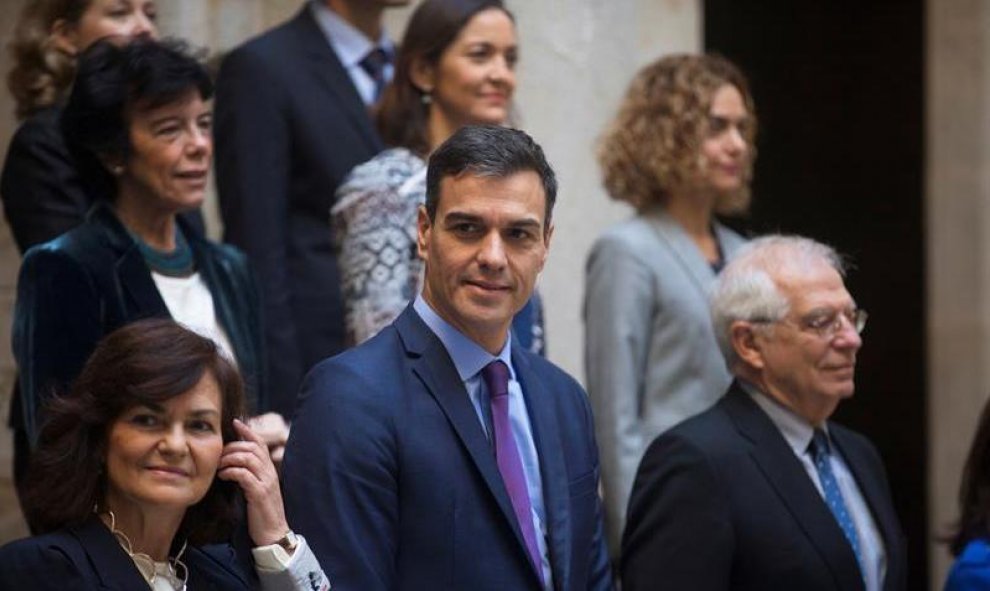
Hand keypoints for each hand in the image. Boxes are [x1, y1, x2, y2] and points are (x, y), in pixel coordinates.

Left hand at [217, 418, 289, 546]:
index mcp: (269, 470)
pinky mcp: (260, 494)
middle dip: (233, 446)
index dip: (248, 431)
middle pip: (253, 448)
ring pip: (249, 458)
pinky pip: (244, 475)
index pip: (260, 443)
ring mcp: (266, 482)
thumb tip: (233, 464)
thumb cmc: (261, 513)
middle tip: (219, 453)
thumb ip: (249, 475)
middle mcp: (270, 473)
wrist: (273, 533)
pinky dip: (231, 472)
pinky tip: (223, 475)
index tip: (235, 422)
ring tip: (219, 465)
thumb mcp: (256, 490)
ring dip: (230, 458)